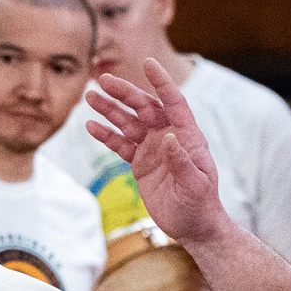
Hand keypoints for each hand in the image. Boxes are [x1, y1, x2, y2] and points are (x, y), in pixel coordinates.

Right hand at [81, 60, 233, 250]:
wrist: (193, 226)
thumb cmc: (200, 204)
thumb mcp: (195, 184)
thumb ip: (181, 161)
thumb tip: (167, 137)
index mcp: (187, 135)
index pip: (174, 102)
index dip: (161, 83)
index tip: (148, 64)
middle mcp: (168, 136)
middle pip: (144, 107)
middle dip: (124, 93)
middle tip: (103, 80)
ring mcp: (152, 148)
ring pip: (128, 123)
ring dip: (110, 110)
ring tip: (90, 97)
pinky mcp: (140, 163)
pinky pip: (120, 145)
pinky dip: (106, 136)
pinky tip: (91, 126)